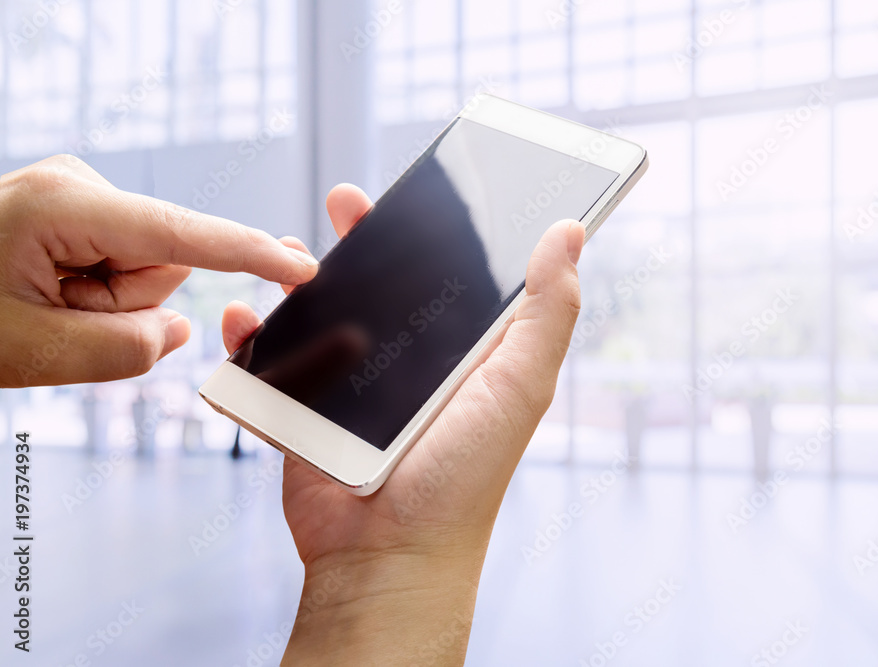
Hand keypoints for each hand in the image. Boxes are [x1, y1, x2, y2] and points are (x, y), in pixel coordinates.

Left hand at [0, 155, 318, 386]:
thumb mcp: (30, 354)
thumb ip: (123, 352)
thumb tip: (180, 327)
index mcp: (63, 207)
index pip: (178, 235)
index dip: (245, 253)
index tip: (300, 267)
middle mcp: (78, 186)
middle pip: (161, 263)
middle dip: (126, 304)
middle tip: (61, 318)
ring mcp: (78, 194)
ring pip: (143, 268)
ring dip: (107, 301)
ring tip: (47, 305)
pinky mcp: (79, 209)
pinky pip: (123, 262)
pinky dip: (98, 291)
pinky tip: (50, 292)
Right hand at [221, 184, 584, 665]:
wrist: (389, 555)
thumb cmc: (465, 475)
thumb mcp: (520, 384)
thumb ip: (547, 310)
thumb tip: (570, 232)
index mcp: (462, 352)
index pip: (452, 274)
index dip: (440, 230)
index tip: (427, 187)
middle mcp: (408, 363)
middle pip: (381, 284)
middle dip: (362, 239)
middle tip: (347, 201)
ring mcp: (352, 385)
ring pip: (319, 313)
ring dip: (297, 278)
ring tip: (285, 253)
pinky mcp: (304, 410)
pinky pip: (268, 363)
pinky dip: (247, 338)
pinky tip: (240, 317)